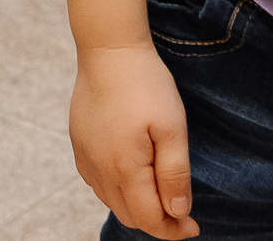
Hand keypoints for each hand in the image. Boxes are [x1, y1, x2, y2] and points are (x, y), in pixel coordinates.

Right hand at [71, 44, 198, 237]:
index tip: (194, 227)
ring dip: (137, 207)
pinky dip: (117, 191)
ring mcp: (84, 156)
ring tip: (161, 194)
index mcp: (123, 167)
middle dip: (157, 222)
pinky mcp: (78, 143)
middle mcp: (98, 168)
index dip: (173, 230)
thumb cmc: (145, 85)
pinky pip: (97, 182)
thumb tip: (177, 212)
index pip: (148, 218)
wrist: (109, 50)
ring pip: (111, 201)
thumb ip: (175, 174)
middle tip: (183, 214)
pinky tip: (134, 176)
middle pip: (128, 215)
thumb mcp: (172, 128)